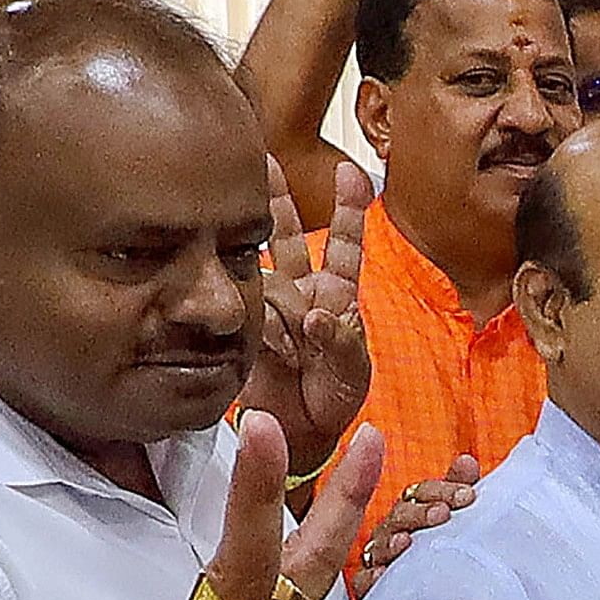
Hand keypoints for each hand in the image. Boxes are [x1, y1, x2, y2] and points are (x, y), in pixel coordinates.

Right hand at [245, 159, 372, 477]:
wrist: (298, 438)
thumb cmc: (334, 402)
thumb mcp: (353, 373)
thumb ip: (342, 342)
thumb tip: (318, 314)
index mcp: (338, 297)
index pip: (343, 246)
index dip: (347, 210)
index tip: (350, 174)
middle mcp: (303, 295)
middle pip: (288, 239)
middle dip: (277, 200)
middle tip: (263, 160)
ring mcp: (271, 311)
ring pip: (265, 277)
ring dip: (280, 308)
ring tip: (296, 352)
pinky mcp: (246, 330)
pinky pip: (248, 315)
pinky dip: (264, 333)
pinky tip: (278, 355)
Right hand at [347, 454, 477, 599]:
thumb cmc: (444, 555)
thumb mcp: (456, 522)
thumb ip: (458, 492)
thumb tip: (466, 461)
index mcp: (414, 513)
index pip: (421, 493)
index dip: (442, 490)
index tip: (467, 496)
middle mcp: (393, 532)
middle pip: (400, 515)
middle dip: (420, 513)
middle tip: (442, 514)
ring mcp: (379, 559)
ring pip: (380, 545)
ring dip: (393, 542)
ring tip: (407, 542)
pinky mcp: (369, 588)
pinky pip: (364, 581)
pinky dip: (372, 577)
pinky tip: (382, 575)